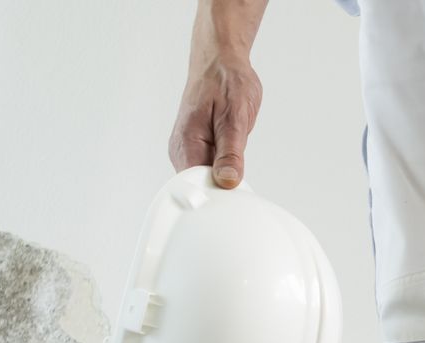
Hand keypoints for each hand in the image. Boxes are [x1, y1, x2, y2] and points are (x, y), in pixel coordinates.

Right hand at [169, 56, 260, 187]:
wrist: (219, 62)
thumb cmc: (226, 82)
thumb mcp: (235, 117)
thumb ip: (231, 152)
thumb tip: (227, 182)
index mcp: (187, 144)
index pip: (195, 187)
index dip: (216, 197)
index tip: (235, 198)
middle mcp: (182, 150)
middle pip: (200, 188)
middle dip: (222, 192)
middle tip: (243, 185)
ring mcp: (188, 150)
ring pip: (206, 181)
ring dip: (224, 180)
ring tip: (237, 166)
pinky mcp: (197, 149)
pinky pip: (209, 170)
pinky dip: (224, 171)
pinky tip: (233, 163)